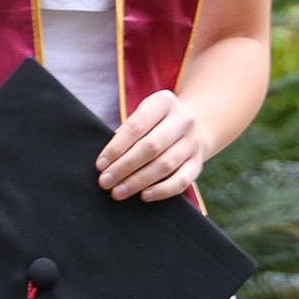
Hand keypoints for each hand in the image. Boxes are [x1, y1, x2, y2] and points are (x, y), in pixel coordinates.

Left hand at [98, 89, 208, 204]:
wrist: (193, 127)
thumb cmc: (155, 124)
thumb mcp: (143, 116)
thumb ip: (126, 133)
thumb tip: (106, 162)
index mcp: (164, 102)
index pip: (136, 126)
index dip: (116, 147)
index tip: (100, 165)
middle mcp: (183, 120)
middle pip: (150, 147)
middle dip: (124, 166)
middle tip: (105, 182)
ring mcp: (192, 142)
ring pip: (165, 165)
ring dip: (138, 181)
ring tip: (118, 192)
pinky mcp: (197, 163)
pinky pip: (182, 180)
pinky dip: (162, 190)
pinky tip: (144, 196)